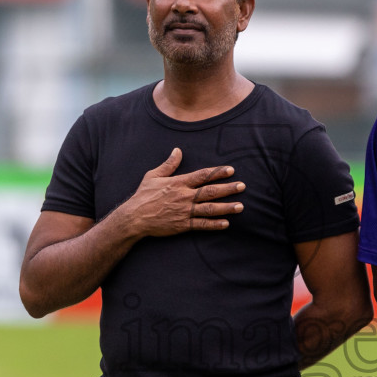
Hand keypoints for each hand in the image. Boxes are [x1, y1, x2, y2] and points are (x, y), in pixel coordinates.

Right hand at [120, 148, 244, 236]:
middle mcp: (184, 196)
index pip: (202, 175)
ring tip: (240, 206)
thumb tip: (178, 150)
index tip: (231, 170)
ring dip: (226, 207)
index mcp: (179, 183)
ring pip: (210, 209)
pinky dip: (214, 225)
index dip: (218, 172)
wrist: (134, 218)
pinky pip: (202, 225)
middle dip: (228, 189)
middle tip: (242, 186)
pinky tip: (226, 223)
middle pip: (211, 191)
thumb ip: (168, 164)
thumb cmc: (143, 196)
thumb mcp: (153, 176)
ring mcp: (184, 211)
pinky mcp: (182, 225)